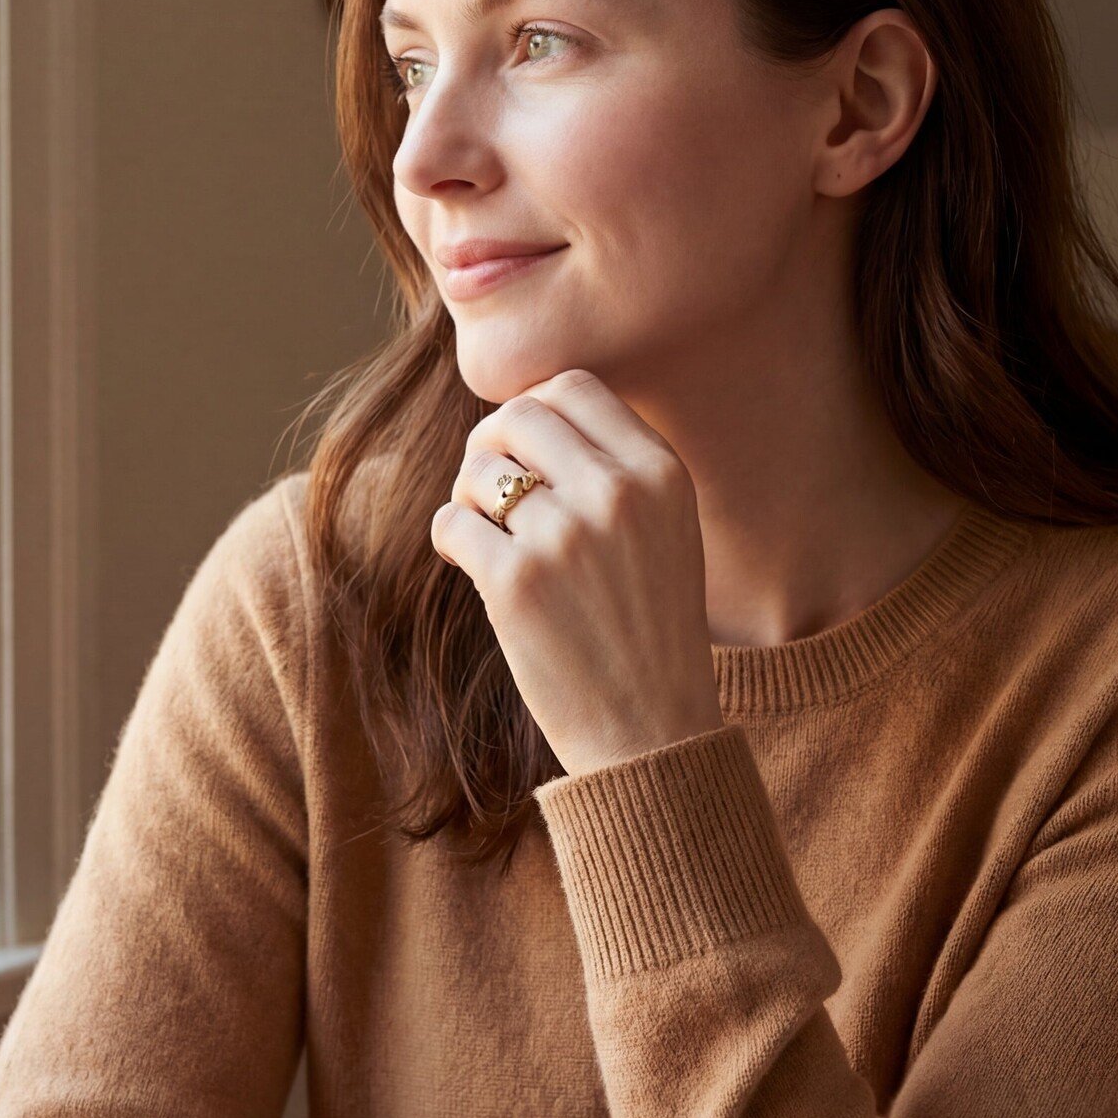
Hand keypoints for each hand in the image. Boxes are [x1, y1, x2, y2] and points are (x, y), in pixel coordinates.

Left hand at [429, 368, 723, 777]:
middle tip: (486, 484)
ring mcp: (564, 537)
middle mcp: (617, 494)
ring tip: (487, 533)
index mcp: (661, 474)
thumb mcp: (667, 530)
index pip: (573, 387)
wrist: (653, 730)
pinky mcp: (515, 583)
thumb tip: (529, 412)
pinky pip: (450, 523)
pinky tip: (471, 564)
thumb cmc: (650, 628)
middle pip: (519, 416)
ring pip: (478, 471)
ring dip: (468, 497)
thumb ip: (615, 467)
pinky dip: (450, 539)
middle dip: (489, 443)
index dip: (533, 409)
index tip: (522, 446)